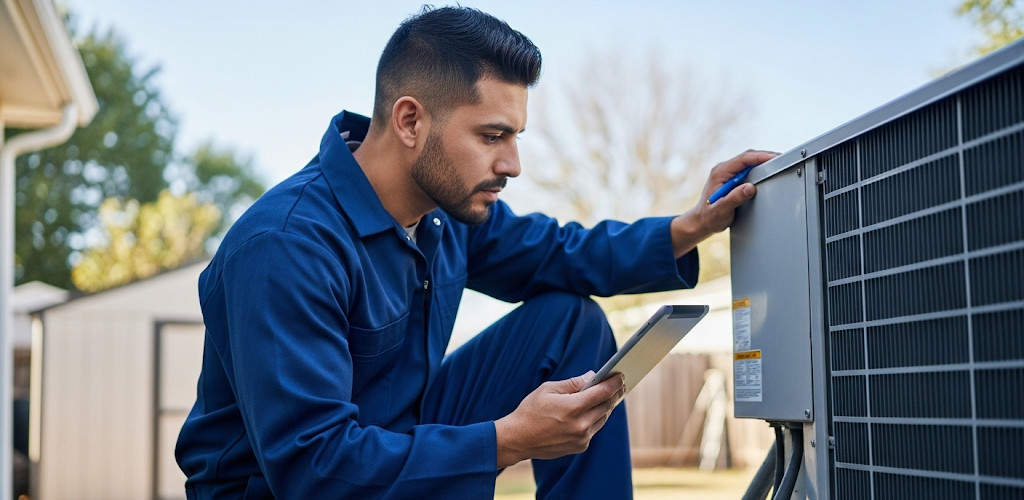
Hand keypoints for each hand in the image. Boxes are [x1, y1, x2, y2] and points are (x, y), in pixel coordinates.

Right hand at [493, 371, 625, 467]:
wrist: (518, 439)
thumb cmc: (531, 411)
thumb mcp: (548, 390)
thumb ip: (573, 383)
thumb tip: (592, 376)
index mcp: (573, 407)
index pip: (602, 392)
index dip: (614, 382)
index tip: (621, 375)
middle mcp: (581, 425)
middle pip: (606, 405)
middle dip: (613, 393)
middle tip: (619, 383)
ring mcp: (582, 438)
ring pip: (602, 418)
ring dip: (606, 406)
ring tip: (608, 395)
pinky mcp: (580, 447)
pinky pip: (593, 430)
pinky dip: (594, 419)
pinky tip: (591, 411)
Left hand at [670, 149, 778, 257]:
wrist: (702, 221)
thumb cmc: (709, 217)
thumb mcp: (721, 210)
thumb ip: (734, 198)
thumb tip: (750, 188)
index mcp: (720, 173)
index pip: (743, 160)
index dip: (760, 157)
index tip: (774, 158)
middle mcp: (724, 169)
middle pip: (748, 157)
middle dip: (765, 156)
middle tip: (782, 159)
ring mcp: (728, 172)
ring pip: (749, 161)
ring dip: (763, 161)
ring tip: (779, 163)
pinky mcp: (732, 177)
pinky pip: (748, 168)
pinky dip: (760, 167)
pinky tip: (769, 170)